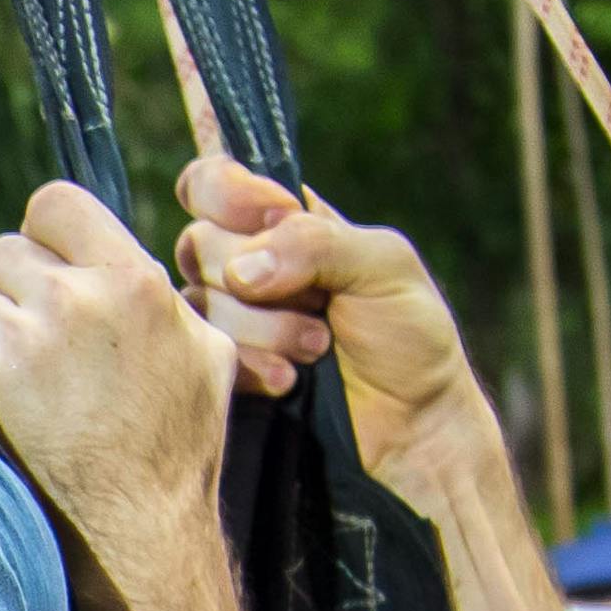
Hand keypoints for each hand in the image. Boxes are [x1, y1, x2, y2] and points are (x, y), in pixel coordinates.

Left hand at [0, 180, 238, 553]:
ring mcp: (19, 342)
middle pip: (4, 251)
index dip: (47, 230)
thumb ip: (162, 295)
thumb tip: (130, 266)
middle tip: (39, 330)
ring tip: (26, 376)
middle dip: (16, 285)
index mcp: (130, 280)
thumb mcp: (207, 352)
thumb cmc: (179, 445)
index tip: (51, 260)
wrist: (137, 528)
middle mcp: (70, 300)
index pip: (55, 203)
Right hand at [169, 156, 517, 557]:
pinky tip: (288, 382)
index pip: (212, 182)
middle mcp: (245, 266)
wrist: (412, 428)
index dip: (227, 194)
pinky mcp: (219, 373)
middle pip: (198, 244)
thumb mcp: (384, 265)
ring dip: (262, 329)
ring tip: (317, 349)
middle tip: (320, 307)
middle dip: (261, 281)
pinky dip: (249, 366)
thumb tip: (239, 271)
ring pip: (198, 305)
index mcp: (281, 224)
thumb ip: (315, 243)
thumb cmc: (409, 337)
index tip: (273, 217)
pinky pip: (198, 358)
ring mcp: (228, 322)